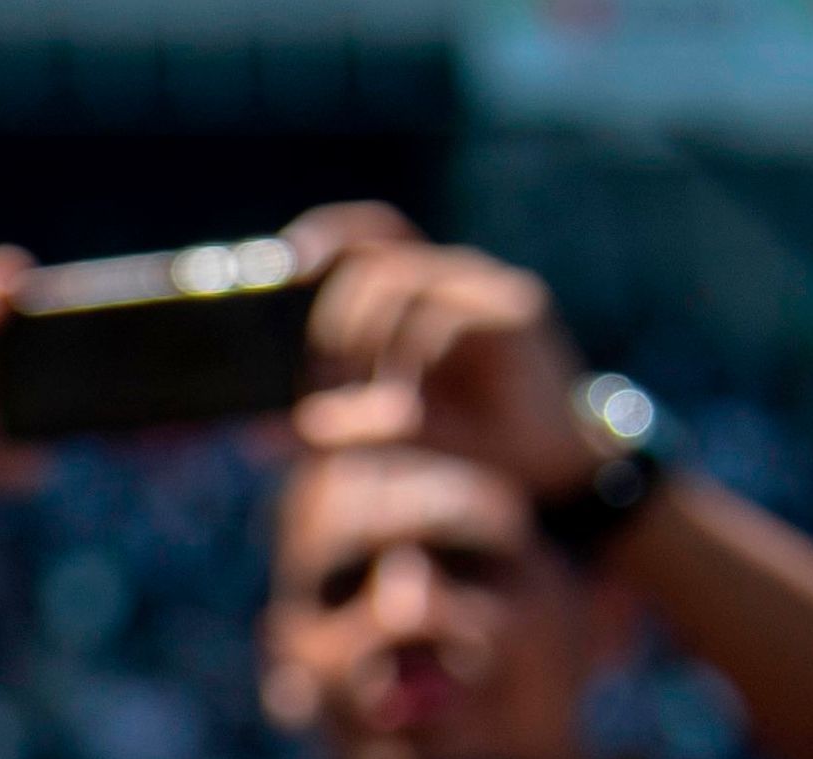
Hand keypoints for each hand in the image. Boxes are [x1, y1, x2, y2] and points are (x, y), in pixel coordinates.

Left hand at [286, 205, 595, 498]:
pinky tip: (404, 407)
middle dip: (329, 326)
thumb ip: (331, 422)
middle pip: (368, 265)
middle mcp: (450, 279)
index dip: (324, 236)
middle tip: (315, 387)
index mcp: (420, 292)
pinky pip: (441, 319)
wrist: (550, 471)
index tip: (281, 262)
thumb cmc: (468, 443)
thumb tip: (262, 432)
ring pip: (396, 282)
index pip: (368, 234)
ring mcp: (484, 290)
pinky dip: (408, 363)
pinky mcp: (516, 312)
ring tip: (360, 404)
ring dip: (362, 344)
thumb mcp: (383, 433)